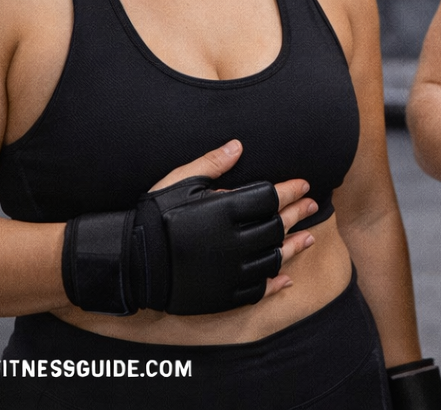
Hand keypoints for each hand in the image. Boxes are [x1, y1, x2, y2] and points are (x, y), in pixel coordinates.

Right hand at [62, 140, 318, 314]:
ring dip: (294, 246)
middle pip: (275, 226)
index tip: (303, 185)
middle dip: (297, 213)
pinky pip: (256, 290)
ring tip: (310, 236)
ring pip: (272, 258)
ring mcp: (227, 271)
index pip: (268, 198)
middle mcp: (231, 242)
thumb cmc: (152, 216)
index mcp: (222, 211)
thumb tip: (238, 145)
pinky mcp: (221, 295)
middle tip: (312, 205)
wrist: (128, 261)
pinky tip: (287, 277)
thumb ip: (211, 164)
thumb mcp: (178, 181)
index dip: (288, 190)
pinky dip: (274, 284)